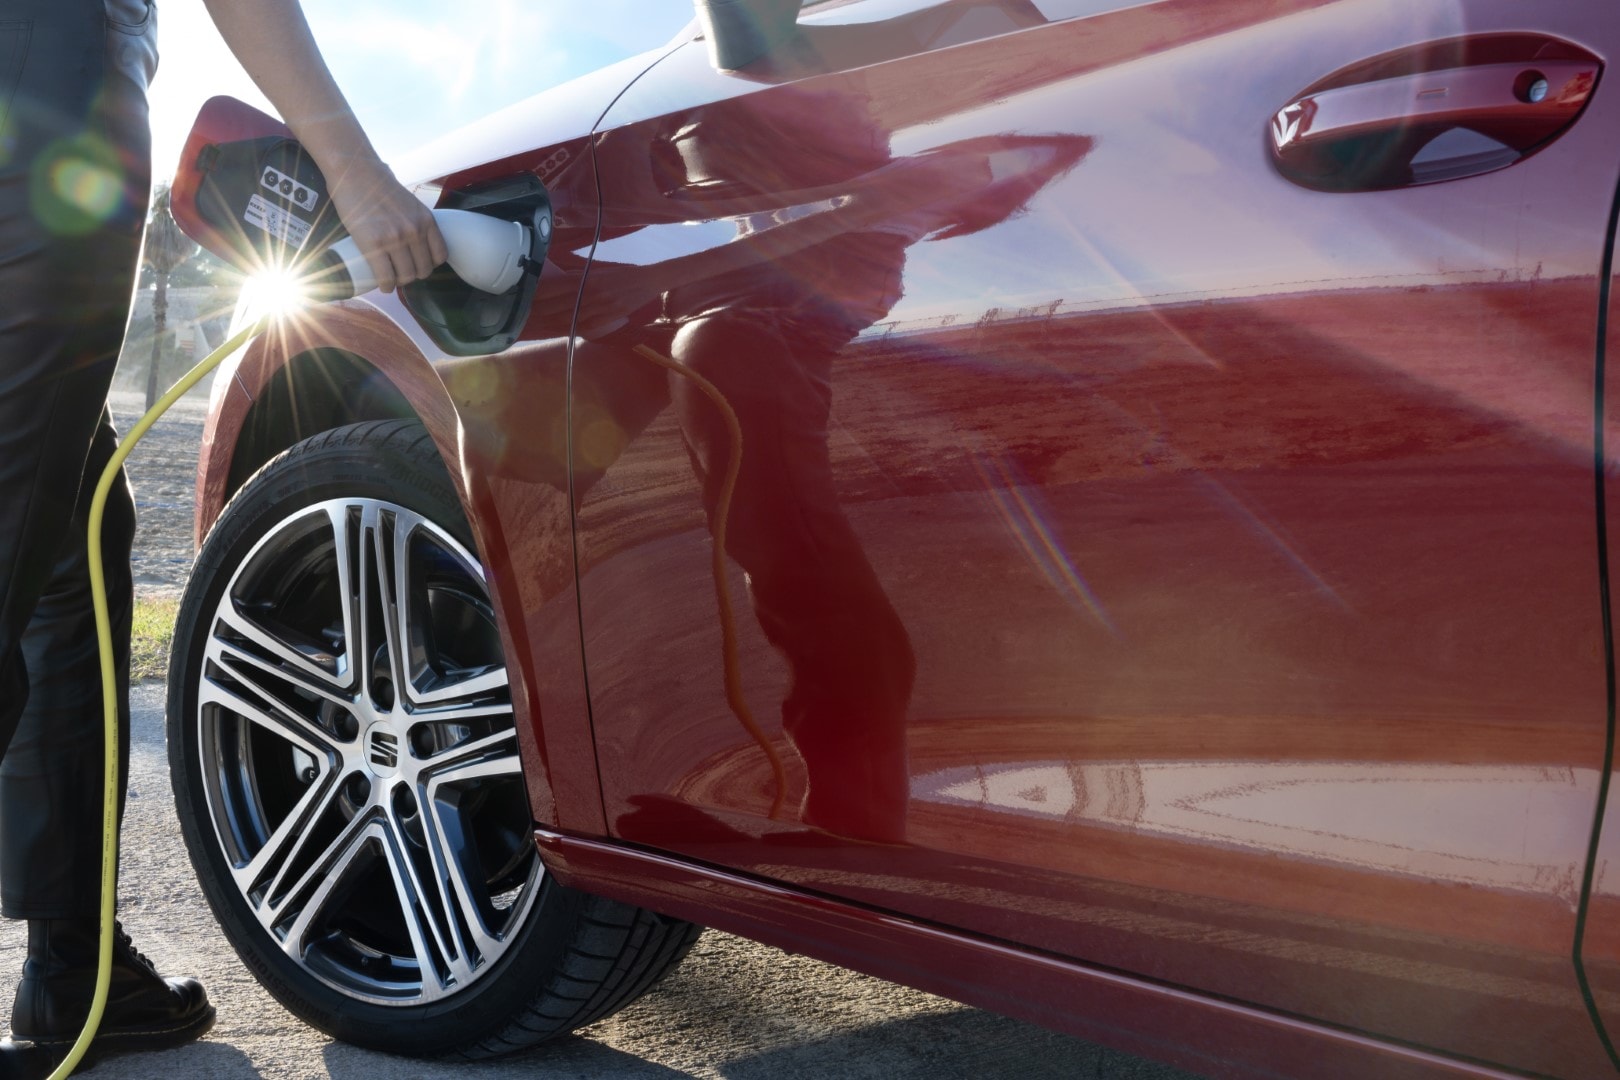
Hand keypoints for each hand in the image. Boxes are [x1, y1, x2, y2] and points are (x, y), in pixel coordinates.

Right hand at [325, 159, 447, 292]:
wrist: (356, 172)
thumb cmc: (379, 186)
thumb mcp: (410, 204)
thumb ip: (415, 222)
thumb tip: (415, 241)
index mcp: (426, 221)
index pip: (440, 256)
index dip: (429, 264)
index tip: (418, 264)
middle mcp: (415, 231)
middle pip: (423, 270)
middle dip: (413, 275)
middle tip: (401, 273)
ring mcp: (395, 239)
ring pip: (406, 277)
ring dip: (399, 282)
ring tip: (391, 280)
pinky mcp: (374, 244)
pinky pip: (386, 276)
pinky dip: (385, 286)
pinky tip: (383, 285)